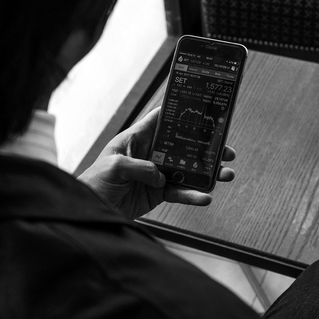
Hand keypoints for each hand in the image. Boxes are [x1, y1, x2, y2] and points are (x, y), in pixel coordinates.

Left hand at [77, 107, 235, 218]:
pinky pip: (179, 192)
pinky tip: (205, 197)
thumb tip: (161, 176)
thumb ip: (140, 166)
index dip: (178, 112)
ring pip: (187, 171)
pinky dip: (192, 195)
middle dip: (204, 147)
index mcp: (137, 139)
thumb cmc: (95, 181)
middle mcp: (150, 154)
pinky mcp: (158, 192)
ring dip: (206, 173)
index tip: (200, 109)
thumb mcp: (114, 166)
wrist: (93, 209)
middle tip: (224, 149)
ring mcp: (156, 174)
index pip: (160, 120)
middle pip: (182, 146)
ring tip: (224, 174)